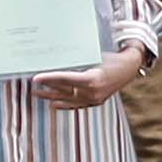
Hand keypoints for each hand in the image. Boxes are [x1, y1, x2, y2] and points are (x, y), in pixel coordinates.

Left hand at [31, 43, 146, 109]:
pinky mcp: (96, 102)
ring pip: (68, 99)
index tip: (35, 79)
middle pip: (64, 90)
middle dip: (47, 86)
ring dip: (51, 96)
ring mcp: (94, 99)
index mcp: (91, 80)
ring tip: (37, 94)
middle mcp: (92, 92)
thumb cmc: (111, 58)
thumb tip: (56, 58)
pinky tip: (54, 104)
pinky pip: (77, 104)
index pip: (65, 79)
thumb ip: (77, 61)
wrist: (129, 68)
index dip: (49, 78)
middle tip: (32, 83)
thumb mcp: (94, 56)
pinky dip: (65, 104)